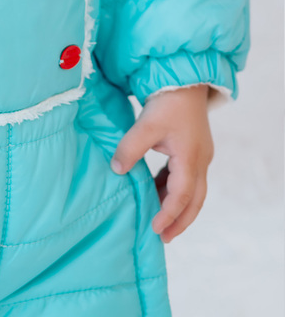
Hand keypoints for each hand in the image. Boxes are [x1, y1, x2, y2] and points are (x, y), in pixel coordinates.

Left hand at [110, 85, 213, 243]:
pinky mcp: (193, 147)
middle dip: (180, 221)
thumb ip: (130, 147)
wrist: (185, 77)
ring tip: (158, 219)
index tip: (155, 230)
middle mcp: (200, 160)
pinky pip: (186, 176)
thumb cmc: (168, 100)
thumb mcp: (146, 124)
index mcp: (190, 158)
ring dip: (176, 205)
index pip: (181, 196)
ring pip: (192, 190)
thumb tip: (116, 169)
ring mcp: (199, 154)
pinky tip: (157, 189)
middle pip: (195, 201)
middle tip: (164, 238)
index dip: (168, 214)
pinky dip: (173, 187)